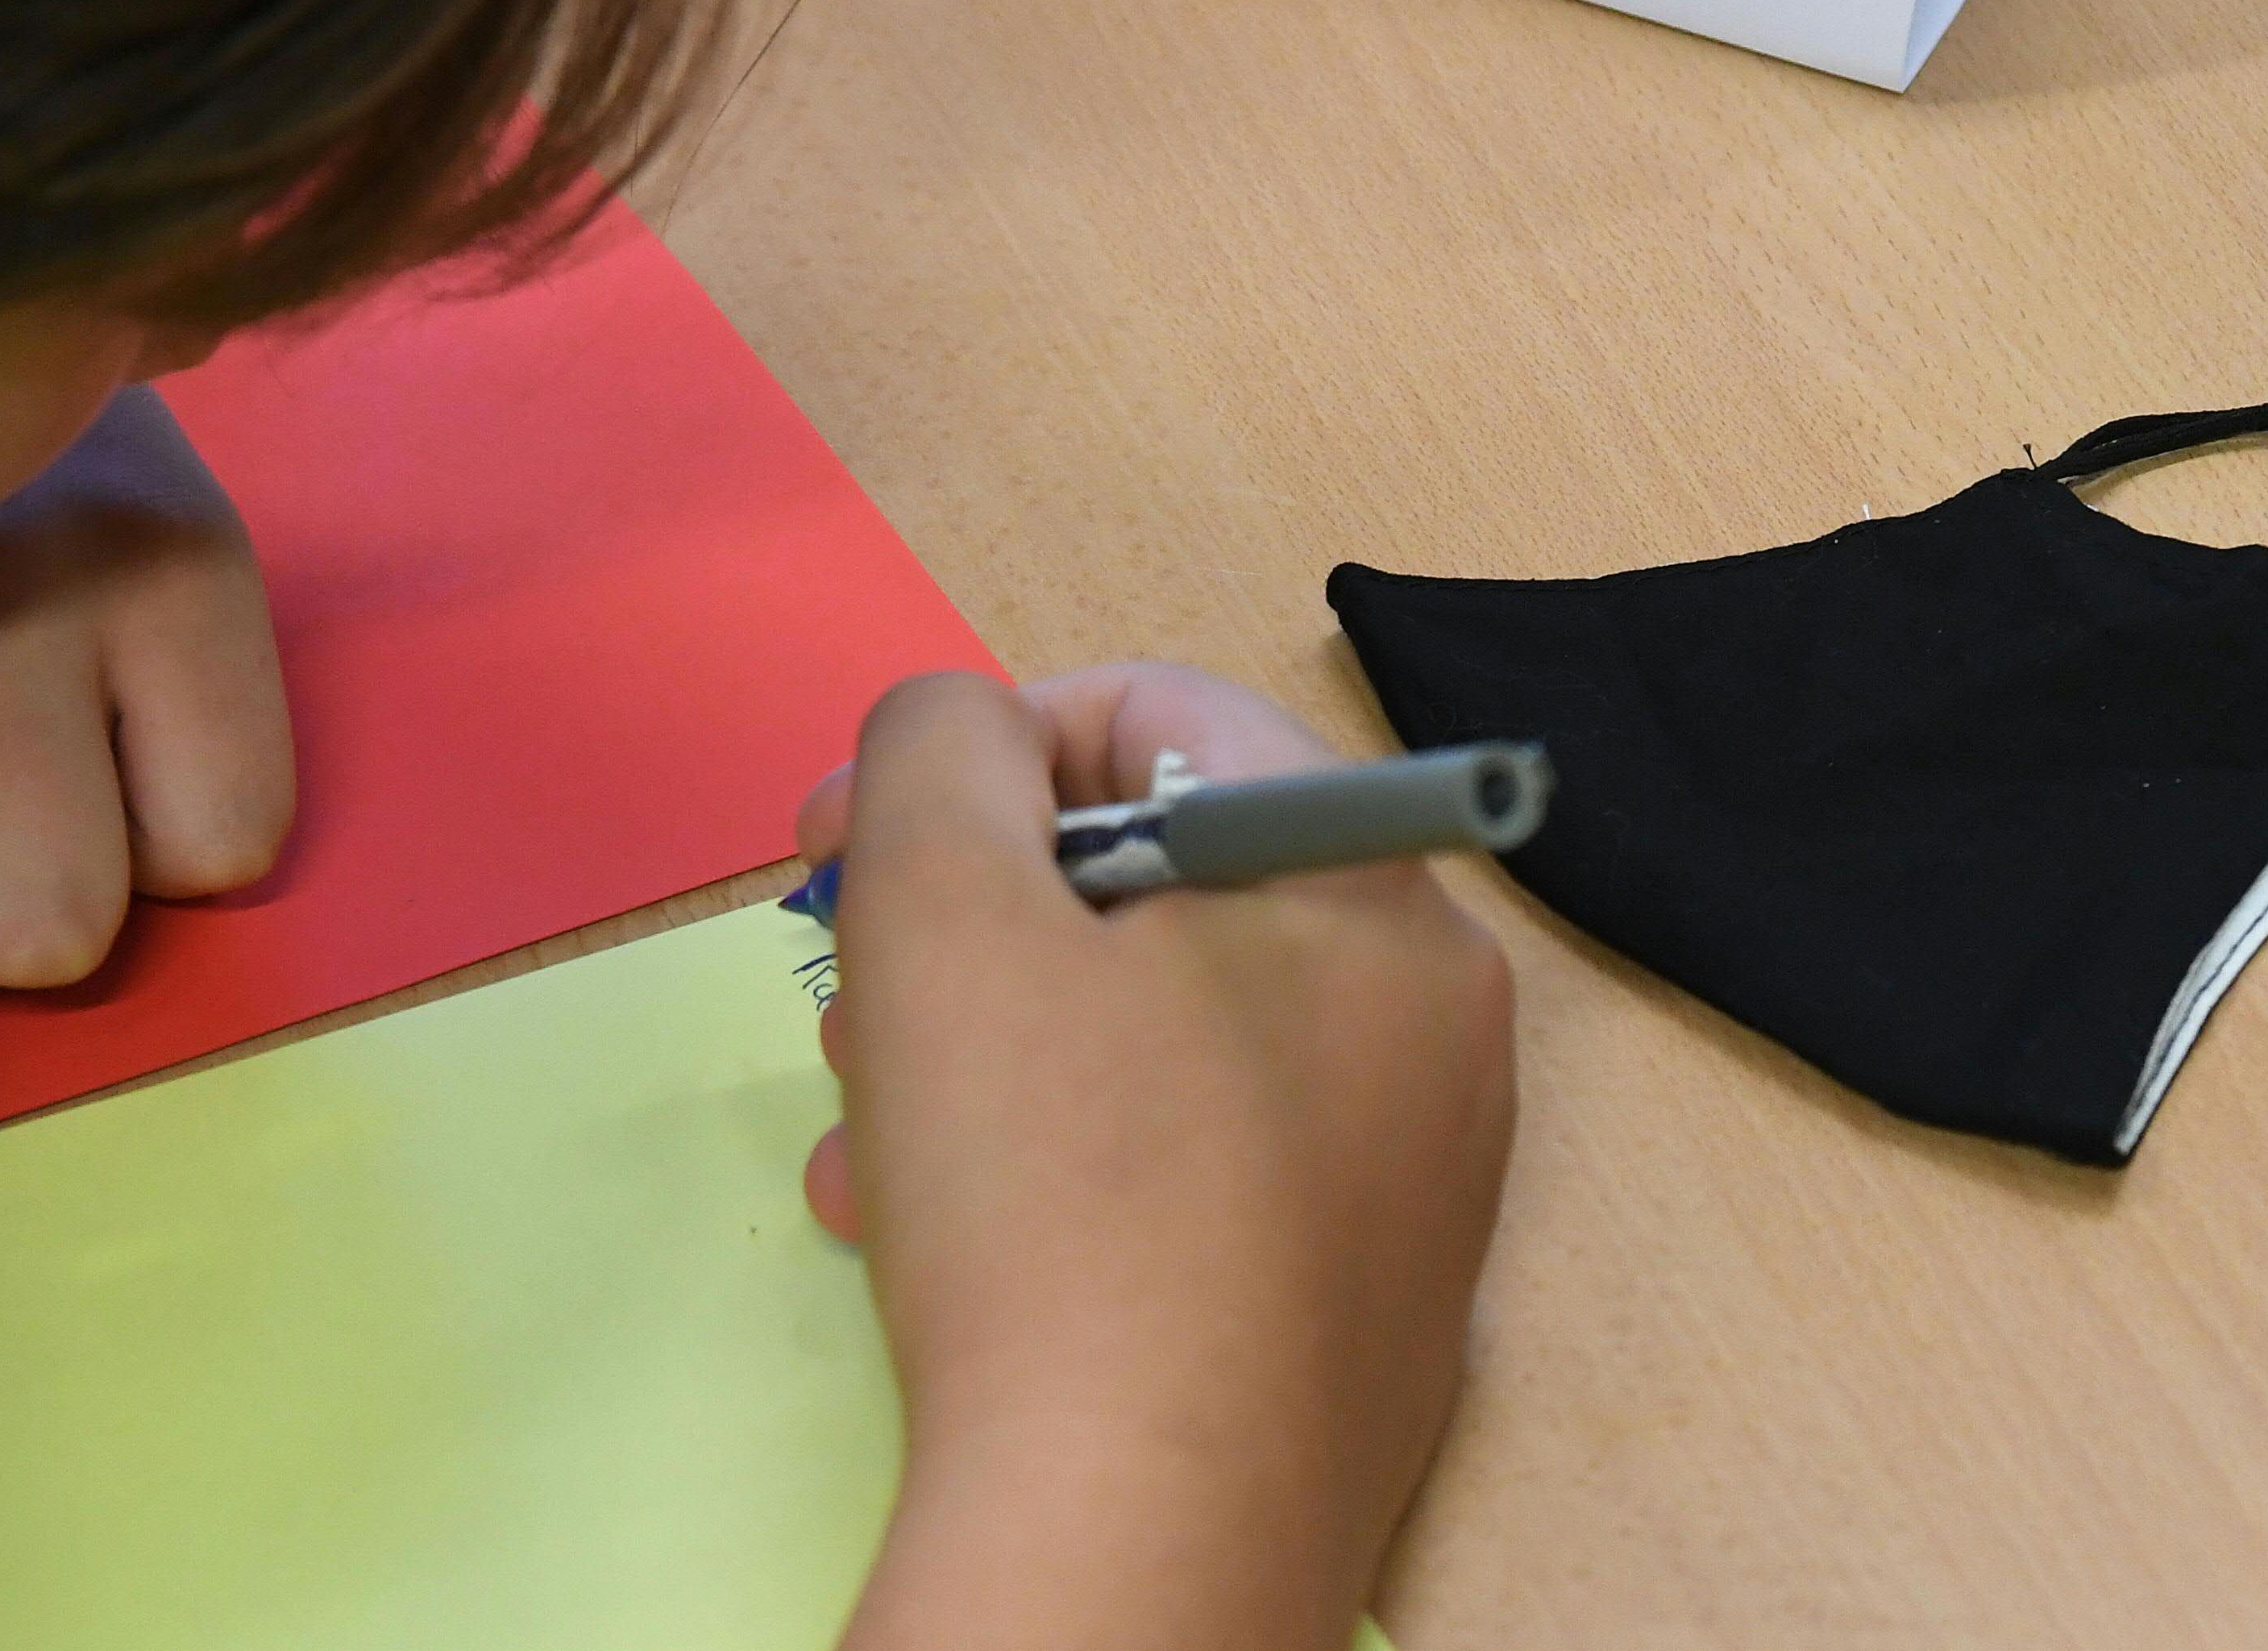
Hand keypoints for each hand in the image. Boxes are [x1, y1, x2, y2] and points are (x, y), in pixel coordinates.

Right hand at [799, 665, 1516, 1650]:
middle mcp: (1429, 1020)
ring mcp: (1411, 1180)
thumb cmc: (1050, 1193)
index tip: (838, 841)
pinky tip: (943, 1244)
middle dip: (969, 929)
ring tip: (875, 1146)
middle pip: (1156, 887)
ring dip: (985, 1058)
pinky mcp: (1360, 1312)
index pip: (1159, 717)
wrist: (1141, 1551)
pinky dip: (1061, 1172)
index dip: (972, 750)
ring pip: (1156, 1041)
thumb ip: (938, 746)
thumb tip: (960, 737)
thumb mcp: (945, 900)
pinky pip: (1193, 1173)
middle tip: (852, 1001)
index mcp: (1370, 886)